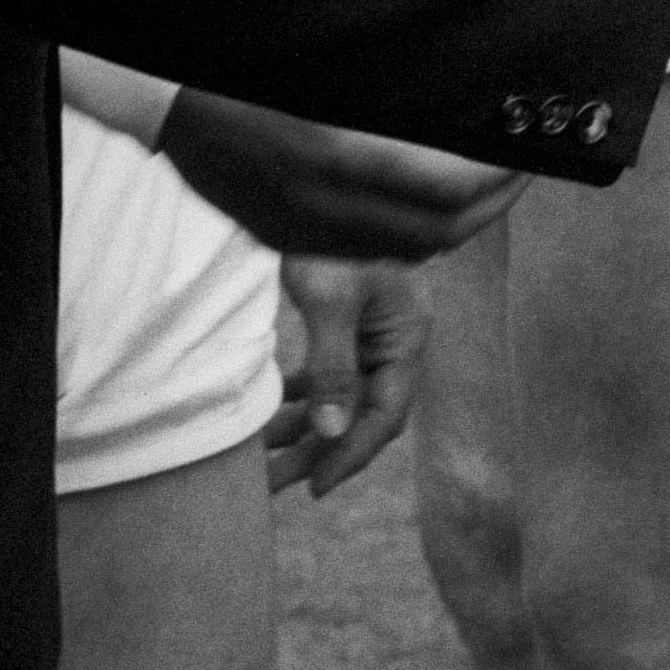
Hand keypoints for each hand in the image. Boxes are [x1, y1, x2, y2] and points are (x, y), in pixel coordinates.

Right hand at [157, 92, 531, 259]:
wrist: (166, 94)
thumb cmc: (255, 54)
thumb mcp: (331, 62)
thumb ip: (395, 86)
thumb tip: (461, 91)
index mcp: (344, 150)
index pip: (450, 189)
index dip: (501, 178)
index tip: (528, 149)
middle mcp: (328, 201)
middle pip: (439, 232)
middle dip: (493, 205)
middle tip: (521, 170)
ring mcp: (304, 228)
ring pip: (405, 248)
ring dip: (456, 225)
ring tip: (485, 188)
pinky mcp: (285, 238)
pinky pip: (365, 250)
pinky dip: (409, 235)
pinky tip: (423, 206)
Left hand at [267, 256, 425, 499]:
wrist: (323, 182)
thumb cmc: (335, 237)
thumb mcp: (332, 301)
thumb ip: (333, 368)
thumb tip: (329, 433)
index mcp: (404, 336)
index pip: (385, 414)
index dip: (351, 454)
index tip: (314, 487)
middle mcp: (393, 338)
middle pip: (362, 411)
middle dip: (321, 450)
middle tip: (274, 484)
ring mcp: (372, 328)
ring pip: (343, 394)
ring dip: (307, 426)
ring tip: (265, 457)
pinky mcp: (348, 317)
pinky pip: (330, 370)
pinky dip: (304, 395)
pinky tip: (274, 412)